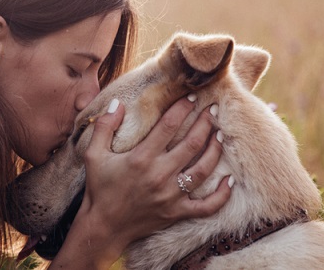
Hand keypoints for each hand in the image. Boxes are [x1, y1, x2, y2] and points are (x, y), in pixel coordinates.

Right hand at [50, 96, 231, 268]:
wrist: (103, 226)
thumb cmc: (99, 188)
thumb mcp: (93, 155)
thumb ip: (104, 126)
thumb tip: (116, 102)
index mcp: (141, 158)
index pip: (169, 125)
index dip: (183, 108)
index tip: (193, 97)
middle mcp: (160, 175)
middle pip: (192, 143)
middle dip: (206, 123)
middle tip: (214, 109)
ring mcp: (171, 196)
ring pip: (204, 169)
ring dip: (215, 149)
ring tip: (220, 134)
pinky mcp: (177, 213)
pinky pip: (207, 206)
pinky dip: (222, 194)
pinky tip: (230, 179)